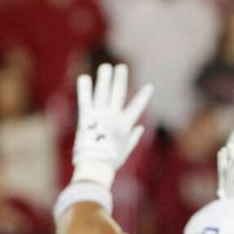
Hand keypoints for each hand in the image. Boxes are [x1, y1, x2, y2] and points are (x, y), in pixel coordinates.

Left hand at [71, 64, 151, 186]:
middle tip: (121, 67)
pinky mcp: (86, 118)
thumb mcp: (125, 150)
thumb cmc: (110, 161)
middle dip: (120, 79)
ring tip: (105, 67)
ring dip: (104, 79)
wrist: (95, 166)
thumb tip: (140, 128)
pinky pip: (85, 101)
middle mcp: (113, 117)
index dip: (143, 97)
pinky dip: (84, 89)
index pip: (136, 107)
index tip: (149, 86)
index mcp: (125, 125)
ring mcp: (100, 116)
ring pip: (103, 93)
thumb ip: (133, 138)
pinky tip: (84, 77)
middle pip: (118, 94)